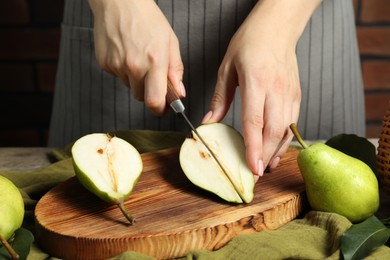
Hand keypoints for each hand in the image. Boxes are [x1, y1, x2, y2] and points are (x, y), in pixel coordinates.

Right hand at [88, 0, 184, 114]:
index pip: (154, 101)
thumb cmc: (147, 18)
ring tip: (138, 56)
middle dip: (149, 91)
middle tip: (152, 75)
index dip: (160, 109)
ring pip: (130, 87)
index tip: (164, 108)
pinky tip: (126, 53)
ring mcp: (117, 66)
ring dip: (136, 80)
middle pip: (142, 97)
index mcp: (154, 61)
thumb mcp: (170, 42)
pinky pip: (118, 77)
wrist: (119, 2)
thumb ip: (175, 70)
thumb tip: (179, 92)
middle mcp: (134, 66)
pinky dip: (123, 70)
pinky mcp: (105, 64)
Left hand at [202, 0, 321, 178]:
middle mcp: (276, 89)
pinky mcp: (296, 95)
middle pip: (274, 131)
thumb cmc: (249, 44)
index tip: (252, 167)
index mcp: (256, 81)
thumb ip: (219, 99)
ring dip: (276, 151)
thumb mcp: (227, 69)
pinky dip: (285, 139)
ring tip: (265, 167)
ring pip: (286, 130)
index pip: (255, 121)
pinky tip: (276, 149)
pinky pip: (292, 122)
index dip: (254, 148)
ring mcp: (290, 93)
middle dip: (266, 156)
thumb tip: (209, 122)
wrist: (277, 28)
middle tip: (255, 174)